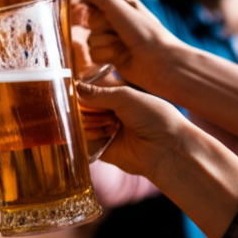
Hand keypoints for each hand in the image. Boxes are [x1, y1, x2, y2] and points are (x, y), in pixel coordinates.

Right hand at [70, 0, 186, 91]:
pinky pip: (92, 54)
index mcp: (119, 3)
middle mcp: (115, 20)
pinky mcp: (110, 57)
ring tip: (122, 45)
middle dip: (101, 26)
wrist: (160, 63)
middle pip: (88, 21)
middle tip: (119, 30)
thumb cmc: (143, 31)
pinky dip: (104, 55)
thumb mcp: (115, 5)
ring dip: (104, 43)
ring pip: (89, 39)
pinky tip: (119, 57)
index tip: (96, 13)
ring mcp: (112, 39)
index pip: (90, 1)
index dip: (90, 8)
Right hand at [75, 82, 190, 182]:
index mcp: (116, 97)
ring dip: (89, 122)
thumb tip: (74, 87)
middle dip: (84, 107)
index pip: (89, 90)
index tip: (71, 90)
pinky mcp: (101, 149)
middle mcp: (108, 113)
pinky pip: (83, 142)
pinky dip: (89, 136)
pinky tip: (104, 134)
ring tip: (108, 124)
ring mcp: (103, 131)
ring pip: (79, 124)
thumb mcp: (125, 97)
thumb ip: (97, 92)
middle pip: (80, 107)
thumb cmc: (154, 117)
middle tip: (98, 109)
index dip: (80, 90)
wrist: (167, 148)